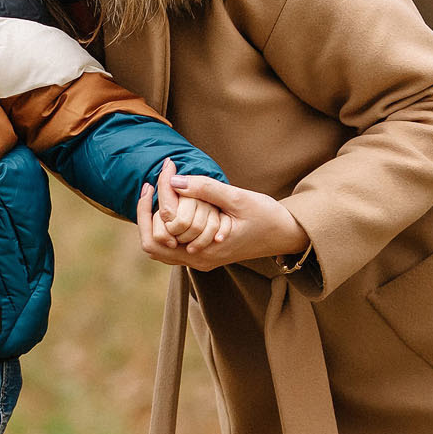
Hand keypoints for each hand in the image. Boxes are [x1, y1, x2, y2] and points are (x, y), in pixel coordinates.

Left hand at [137, 161, 309, 270]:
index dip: (154, 199)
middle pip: (152, 244)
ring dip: (152, 221)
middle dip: (146, 213)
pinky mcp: (202, 255)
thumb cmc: (267, 216)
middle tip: (151, 184)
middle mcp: (198, 260)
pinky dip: (164, 225)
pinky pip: (171, 246)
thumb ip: (206, 189)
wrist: (287, 234)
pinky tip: (171, 203)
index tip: (162, 173)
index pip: (161, 229)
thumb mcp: (238, 198)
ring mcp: (199, 260)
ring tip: (158, 192)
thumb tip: (173, 180)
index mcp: (204, 250)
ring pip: (159, 247)